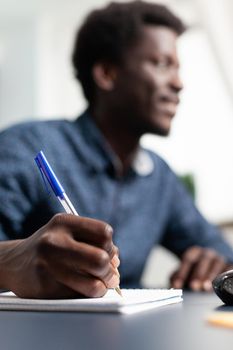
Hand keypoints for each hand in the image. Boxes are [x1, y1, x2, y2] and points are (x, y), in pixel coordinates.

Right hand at [0, 214, 119, 298]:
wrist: (14, 262)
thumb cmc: (50, 246)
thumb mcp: (68, 232)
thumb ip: (93, 242)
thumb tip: (116, 263)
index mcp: (63, 222)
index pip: (104, 232)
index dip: (110, 246)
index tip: (106, 253)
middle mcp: (54, 241)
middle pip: (100, 259)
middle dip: (110, 271)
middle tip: (110, 276)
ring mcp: (48, 266)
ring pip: (93, 284)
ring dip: (102, 287)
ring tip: (99, 285)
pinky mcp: (45, 288)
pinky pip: (79, 296)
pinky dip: (85, 294)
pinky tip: (79, 288)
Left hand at [170, 246, 232, 291]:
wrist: (212, 263)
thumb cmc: (195, 270)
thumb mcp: (184, 271)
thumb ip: (177, 277)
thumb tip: (172, 285)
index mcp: (194, 252)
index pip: (188, 260)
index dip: (182, 273)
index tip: (177, 285)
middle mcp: (208, 253)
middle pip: (203, 262)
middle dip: (197, 274)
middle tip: (193, 286)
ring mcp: (219, 259)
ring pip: (216, 265)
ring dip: (211, 276)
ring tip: (206, 288)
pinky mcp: (229, 265)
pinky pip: (229, 269)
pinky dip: (225, 275)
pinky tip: (221, 285)